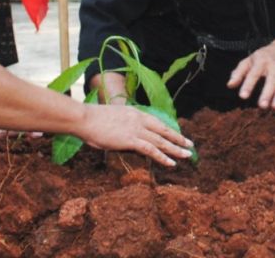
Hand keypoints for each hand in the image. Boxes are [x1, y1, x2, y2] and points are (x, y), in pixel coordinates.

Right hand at [77, 104, 193, 166]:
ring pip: (161, 141)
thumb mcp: (112, 119)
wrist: (84, 118)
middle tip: (190, 145)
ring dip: (176, 149)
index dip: (168, 130)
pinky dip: (163, 157)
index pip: (156, 122)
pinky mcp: (130, 140)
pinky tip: (171, 163)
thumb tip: (127, 138)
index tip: (178, 135)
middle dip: (178, 138)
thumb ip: (122, 126)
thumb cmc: (93, 120)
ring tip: (187, 155)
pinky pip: (151, 150)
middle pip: (163, 130)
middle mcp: (138, 119)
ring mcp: (135, 129)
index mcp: (134, 113)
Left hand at [226, 40, 274, 110]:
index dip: (248, 85)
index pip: (254, 74)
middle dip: (267, 94)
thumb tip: (230, 85)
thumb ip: (239, 72)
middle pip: (271, 81)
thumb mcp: (249, 60)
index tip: (242, 96)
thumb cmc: (262, 57)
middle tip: (261, 106)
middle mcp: (274, 66)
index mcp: (261, 61)